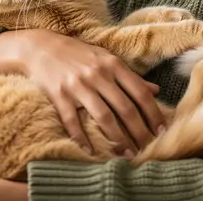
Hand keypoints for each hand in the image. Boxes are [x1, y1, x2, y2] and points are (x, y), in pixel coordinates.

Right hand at [15, 28, 165, 156]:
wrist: (41, 47)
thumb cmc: (78, 53)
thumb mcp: (106, 58)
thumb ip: (130, 76)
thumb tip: (155, 90)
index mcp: (112, 64)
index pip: (139, 92)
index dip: (152, 113)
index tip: (161, 130)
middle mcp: (97, 74)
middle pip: (124, 108)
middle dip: (139, 132)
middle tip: (147, 148)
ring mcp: (78, 85)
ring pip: (103, 117)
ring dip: (117, 139)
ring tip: (127, 154)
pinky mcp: (59, 95)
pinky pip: (72, 121)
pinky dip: (82, 139)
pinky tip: (91, 152)